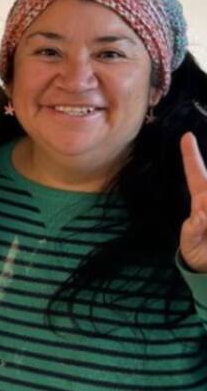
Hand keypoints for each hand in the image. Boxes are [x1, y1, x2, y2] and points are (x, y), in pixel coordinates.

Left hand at [180, 132, 206, 271]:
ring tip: (205, 228)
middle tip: (202, 217)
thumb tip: (200, 216)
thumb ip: (192, 232)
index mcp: (201, 203)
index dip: (190, 156)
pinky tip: (206, 226)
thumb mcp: (189, 246)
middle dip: (205, 199)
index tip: (186, 136)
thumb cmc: (198, 254)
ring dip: (206, 216)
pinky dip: (206, 220)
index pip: (196, 174)